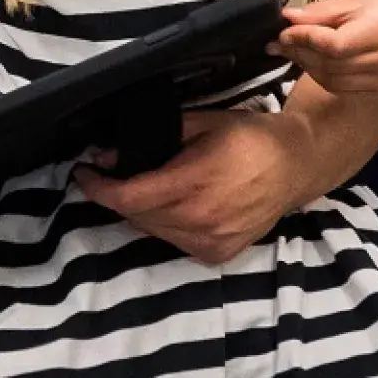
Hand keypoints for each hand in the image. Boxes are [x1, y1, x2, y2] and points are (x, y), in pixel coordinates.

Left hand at [75, 109, 313, 263]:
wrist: (295, 166)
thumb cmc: (247, 137)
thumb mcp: (197, 123)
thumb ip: (152, 138)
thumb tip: (107, 155)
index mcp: (193, 184)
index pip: (127, 198)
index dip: (97, 188)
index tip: (82, 172)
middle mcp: (200, 220)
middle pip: (135, 215)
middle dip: (115, 194)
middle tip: (109, 171)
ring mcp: (210, 242)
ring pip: (151, 230)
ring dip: (137, 210)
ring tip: (138, 185)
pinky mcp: (218, 254)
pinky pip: (172, 241)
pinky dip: (161, 224)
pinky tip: (166, 204)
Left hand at [275, 0, 377, 93]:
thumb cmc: (376, 8)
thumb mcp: (349, 0)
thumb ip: (318, 12)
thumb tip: (288, 18)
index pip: (335, 44)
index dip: (305, 39)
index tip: (284, 32)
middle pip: (331, 64)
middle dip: (299, 52)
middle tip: (278, 42)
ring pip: (331, 80)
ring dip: (305, 65)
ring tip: (292, 50)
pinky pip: (339, 90)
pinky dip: (319, 77)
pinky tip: (311, 62)